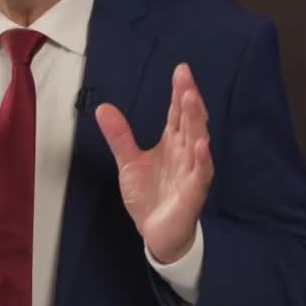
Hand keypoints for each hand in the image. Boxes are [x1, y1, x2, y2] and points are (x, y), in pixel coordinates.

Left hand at [94, 63, 212, 263]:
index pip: (177, 113)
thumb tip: (103, 107)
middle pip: (189, 121)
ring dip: (196, 121)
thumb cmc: (150, 196)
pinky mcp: (193, 193)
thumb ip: (120, 136)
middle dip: (188, 99)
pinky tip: (201, 145)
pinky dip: (202, 160)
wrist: (157, 234)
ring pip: (197, 142)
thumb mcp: (129, 162)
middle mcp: (185, 153)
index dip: (179, 92)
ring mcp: (192, 171)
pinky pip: (200, 174)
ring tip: (191, 100)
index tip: (181, 70)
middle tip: (185, 77)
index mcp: (172, 143)